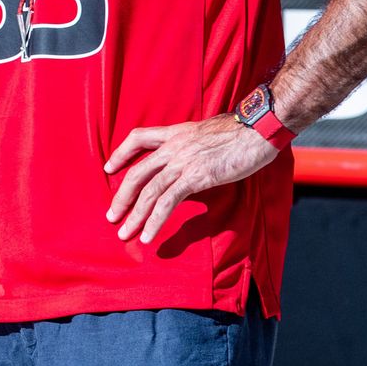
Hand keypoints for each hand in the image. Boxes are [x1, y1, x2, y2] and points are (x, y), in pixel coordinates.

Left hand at [103, 114, 280, 243]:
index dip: (121, 153)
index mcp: (175, 133)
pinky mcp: (195, 177)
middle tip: (111, 216)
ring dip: (134, 215)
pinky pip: (168, 202)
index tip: (109, 167)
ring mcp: (182, 162)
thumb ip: (192, 145)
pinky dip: (155, 221)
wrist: (257, 129)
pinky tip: (148, 235)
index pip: (138, 137)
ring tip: (124, 233)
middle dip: (122, 196)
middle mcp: (173, 147)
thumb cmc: (240, 132)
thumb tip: (192, 157)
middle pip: (137, 172)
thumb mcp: (207, 133)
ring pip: (149, 191)